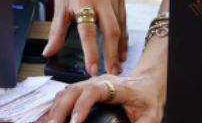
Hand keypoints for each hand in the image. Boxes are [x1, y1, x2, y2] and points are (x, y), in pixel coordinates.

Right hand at [38, 71, 163, 122]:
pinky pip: (65, 96)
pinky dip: (55, 108)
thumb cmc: (149, 97)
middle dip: (61, 109)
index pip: (93, 92)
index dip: (82, 106)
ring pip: (66, 92)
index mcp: (115, 86)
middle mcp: (98, 82)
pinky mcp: (85, 90)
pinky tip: (48, 119)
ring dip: (55, 109)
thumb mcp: (152, 115)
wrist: (148, 83)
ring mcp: (89, 84)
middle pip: (73, 90)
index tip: (75, 122)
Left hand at [42, 0, 126, 75]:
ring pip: (120, 26)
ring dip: (119, 48)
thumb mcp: (60, 5)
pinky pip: (123, 18)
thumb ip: (56, 32)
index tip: (92, 69)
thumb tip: (48, 53)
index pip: (88, 31)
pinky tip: (120, 48)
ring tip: (117, 65)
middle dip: (111, 55)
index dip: (91, 52)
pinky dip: (122, 35)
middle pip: (110, 31)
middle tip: (111, 73)